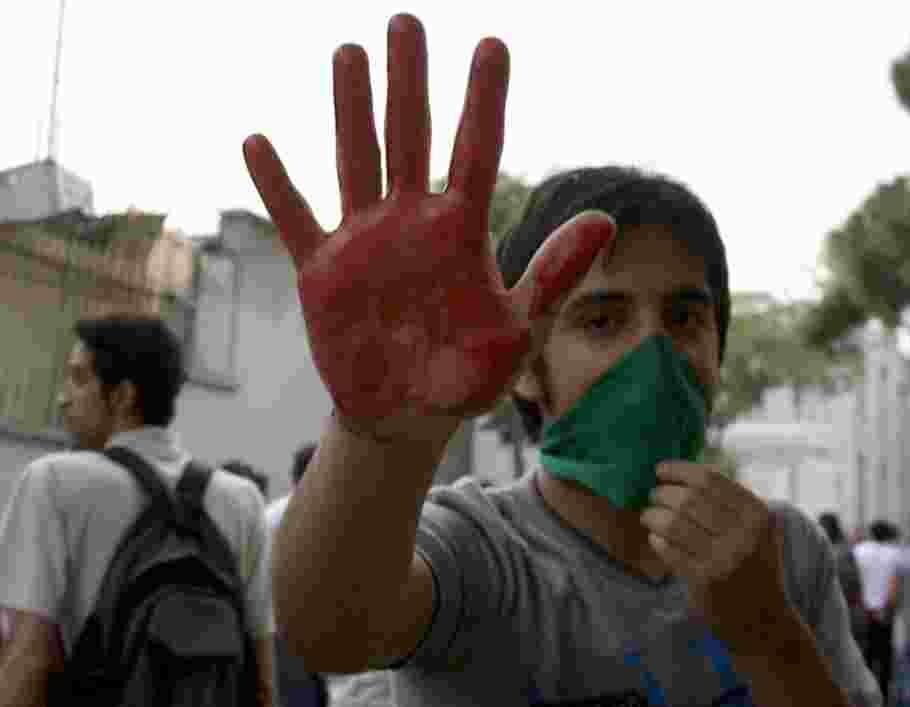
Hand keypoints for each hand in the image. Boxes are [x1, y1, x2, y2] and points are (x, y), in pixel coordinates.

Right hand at [243, 14, 614, 440]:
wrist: (408, 416)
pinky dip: (276, 185)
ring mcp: (363, 241)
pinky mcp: (320, 271)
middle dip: (409, 81)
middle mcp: (411, 222)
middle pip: (410, 137)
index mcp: (461, 232)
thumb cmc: (469, 375)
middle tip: (406, 22)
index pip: (476, 152)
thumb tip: (604, 219)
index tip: (492, 44)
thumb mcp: (519, 330)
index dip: (484, 100)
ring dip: (350, 109)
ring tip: (349, 52)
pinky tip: (257, 140)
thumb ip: (553, 275)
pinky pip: (295, 219)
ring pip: (355, 160)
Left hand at [640, 461, 794, 658]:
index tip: (659, 470)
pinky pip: (669, 549)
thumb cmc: (753, 567)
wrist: (765, 621)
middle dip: (662, 493)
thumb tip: (686, 474)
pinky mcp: (706, 580)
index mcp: (757, 514)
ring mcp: (725, 558)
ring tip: (649, 516)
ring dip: (653, 515)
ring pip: (674, 522)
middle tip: (653, 496)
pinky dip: (657, 540)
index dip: (678, 470)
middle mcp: (744, 533)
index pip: (710, 479)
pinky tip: (656, 539)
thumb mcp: (756, 529)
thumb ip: (730, 502)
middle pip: (688, 498)